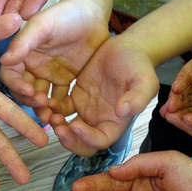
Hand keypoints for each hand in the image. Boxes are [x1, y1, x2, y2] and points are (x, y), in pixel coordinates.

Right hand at [0, 0, 109, 114]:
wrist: (92, 13)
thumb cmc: (64, 13)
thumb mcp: (42, 25)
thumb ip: (23, 42)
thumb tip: (4, 60)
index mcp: (22, 54)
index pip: (10, 74)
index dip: (16, 85)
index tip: (28, 91)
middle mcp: (32, 67)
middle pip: (24, 91)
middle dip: (30, 101)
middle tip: (43, 103)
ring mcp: (48, 75)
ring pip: (41, 98)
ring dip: (44, 108)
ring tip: (52, 115)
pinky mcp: (65, 81)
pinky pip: (60, 99)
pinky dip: (61, 107)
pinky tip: (65, 113)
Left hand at [48, 34, 158, 155]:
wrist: (127, 48)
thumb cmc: (139, 65)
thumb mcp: (144, 81)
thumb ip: (137, 98)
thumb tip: (122, 111)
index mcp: (115, 123)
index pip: (100, 140)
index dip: (87, 138)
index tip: (75, 125)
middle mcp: (99, 121)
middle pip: (80, 142)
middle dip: (68, 139)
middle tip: (57, 127)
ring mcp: (85, 110)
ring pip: (67, 128)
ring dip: (56, 126)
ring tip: (48, 113)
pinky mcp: (74, 97)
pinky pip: (60, 109)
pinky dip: (52, 108)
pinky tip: (46, 100)